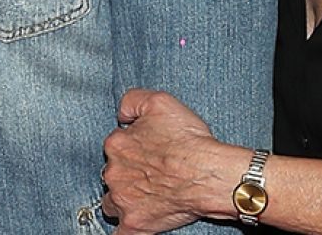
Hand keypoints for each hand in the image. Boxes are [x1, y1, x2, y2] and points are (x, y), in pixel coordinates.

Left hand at [101, 88, 234, 234]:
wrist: (209, 173)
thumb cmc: (189, 140)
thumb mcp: (159, 101)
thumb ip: (132, 101)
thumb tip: (122, 114)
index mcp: (117, 144)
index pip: (116, 145)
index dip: (134, 147)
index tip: (149, 150)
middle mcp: (113, 173)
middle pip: (113, 174)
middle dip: (127, 173)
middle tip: (152, 173)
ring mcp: (122, 201)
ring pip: (112, 202)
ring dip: (124, 199)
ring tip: (146, 196)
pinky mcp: (134, 225)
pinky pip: (119, 233)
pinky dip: (127, 228)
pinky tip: (136, 222)